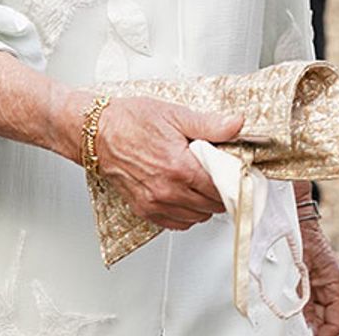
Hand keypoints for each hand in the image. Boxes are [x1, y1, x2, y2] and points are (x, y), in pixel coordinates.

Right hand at [93, 96, 243, 230]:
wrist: (97, 133)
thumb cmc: (132, 121)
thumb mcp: (176, 115)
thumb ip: (211, 125)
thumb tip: (237, 124)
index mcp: (179, 167)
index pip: (220, 186)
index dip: (235, 180)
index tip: (241, 171)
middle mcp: (167, 190)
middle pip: (211, 204)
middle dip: (223, 191)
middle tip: (225, 174)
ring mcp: (154, 203)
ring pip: (196, 217)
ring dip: (207, 204)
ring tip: (206, 183)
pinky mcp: (143, 210)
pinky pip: (176, 223)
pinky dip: (188, 214)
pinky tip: (189, 196)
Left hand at [301, 220, 338, 334]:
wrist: (298, 221)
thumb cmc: (300, 240)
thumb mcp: (300, 272)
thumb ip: (305, 302)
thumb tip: (307, 329)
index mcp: (337, 283)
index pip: (338, 322)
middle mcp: (335, 287)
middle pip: (330, 323)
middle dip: (315, 332)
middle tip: (297, 333)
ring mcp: (326, 287)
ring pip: (321, 319)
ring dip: (308, 327)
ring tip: (293, 328)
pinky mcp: (316, 287)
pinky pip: (313, 310)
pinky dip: (304, 318)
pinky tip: (292, 320)